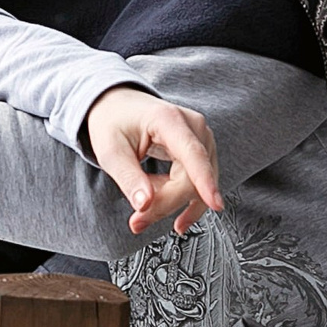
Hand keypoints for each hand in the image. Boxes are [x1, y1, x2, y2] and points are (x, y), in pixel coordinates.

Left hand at [85, 87, 224, 234]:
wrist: (118, 106)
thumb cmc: (113, 122)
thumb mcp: (110, 151)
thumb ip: (128, 179)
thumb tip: (144, 205)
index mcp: (169, 119)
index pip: (193, 154)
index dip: (204, 181)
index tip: (215, 204)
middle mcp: (193, 126)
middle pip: (192, 178)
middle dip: (166, 204)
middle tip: (136, 221)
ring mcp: (201, 139)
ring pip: (197, 186)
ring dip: (170, 202)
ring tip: (144, 199)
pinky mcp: (202, 151)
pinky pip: (198, 185)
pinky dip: (180, 200)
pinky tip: (169, 212)